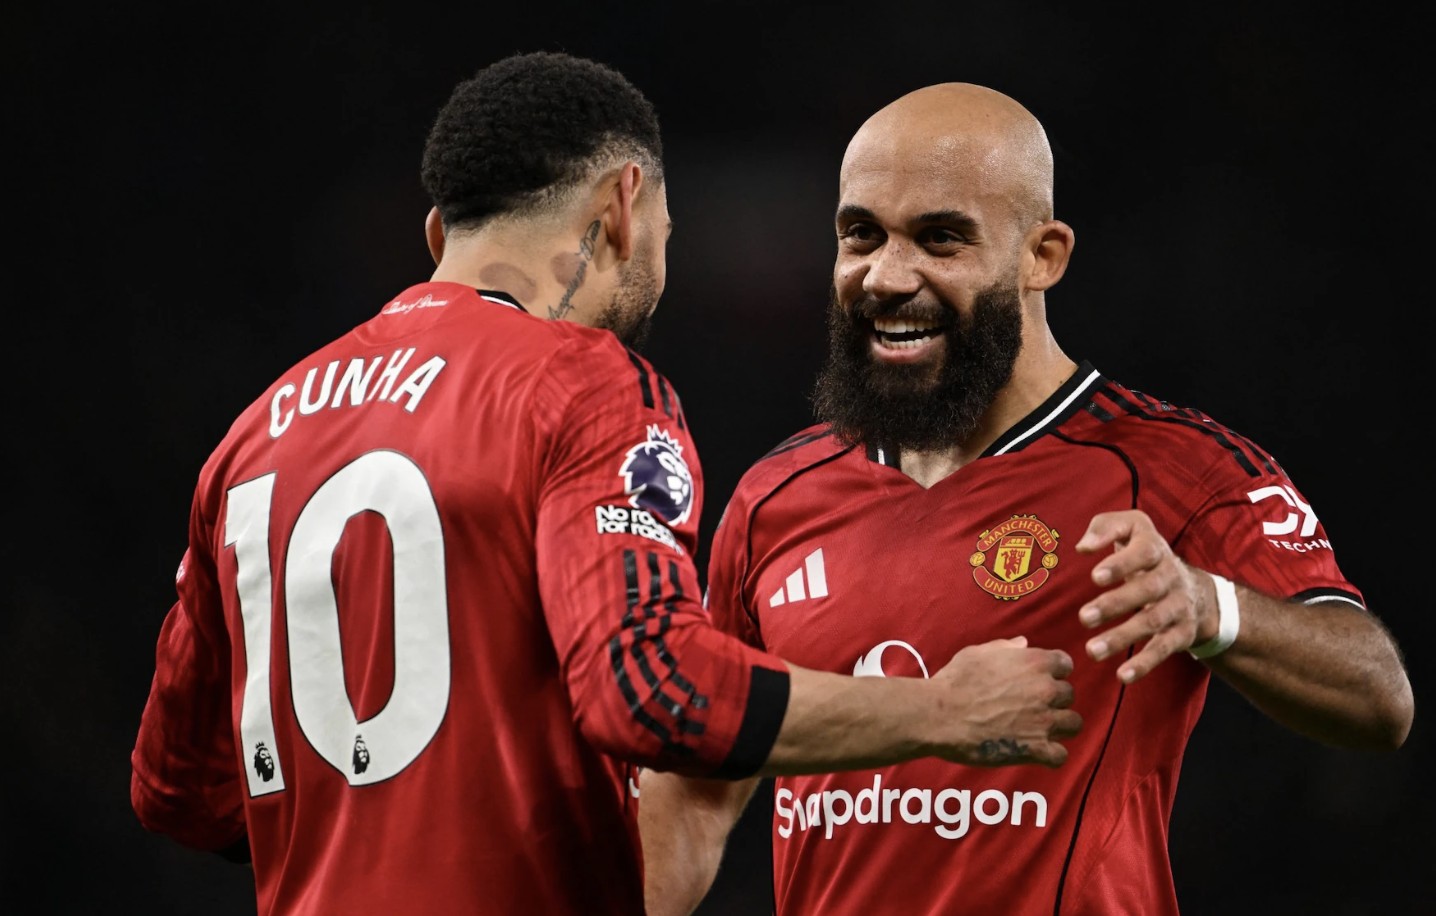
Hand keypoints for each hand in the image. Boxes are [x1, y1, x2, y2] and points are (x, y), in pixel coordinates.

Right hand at [929, 636, 1080, 767]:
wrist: (940, 715)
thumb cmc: (955, 681)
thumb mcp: (978, 653)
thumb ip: (1006, 648)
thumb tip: (1023, 644)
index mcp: (1035, 662)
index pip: (1065, 664)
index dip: (1053, 673)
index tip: (1040, 680)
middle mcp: (1046, 690)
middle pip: (1069, 695)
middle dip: (1054, 700)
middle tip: (1033, 707)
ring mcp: (1044, 721)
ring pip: (1074, 724)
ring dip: (1060, 726)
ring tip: (1041, 730)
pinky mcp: (1036, 749)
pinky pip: (1060, 755)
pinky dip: (1051, 755)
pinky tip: (1038, 752)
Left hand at [1074, 509, 1211, 682]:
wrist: (1195, 589)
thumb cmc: (1144, 554)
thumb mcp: (1132, 528)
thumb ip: (1105, 527)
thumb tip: (1082, 546)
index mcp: (1155, 549)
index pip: (1143, 552)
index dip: (1121, 564)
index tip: (1095, 576)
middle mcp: (1170, 577)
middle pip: (1147, 590)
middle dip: (1115, 604)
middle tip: (1084, 617)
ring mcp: (1178, 607)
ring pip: (1152, 622)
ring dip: (1122, 637)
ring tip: (1092, 650)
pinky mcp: (1181, 634)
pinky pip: (1163, 649)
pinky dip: (1144, 664)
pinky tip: (1122, 675)